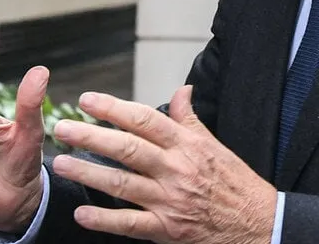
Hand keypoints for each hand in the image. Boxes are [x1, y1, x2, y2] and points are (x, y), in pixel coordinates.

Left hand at [50, 86, 276, 243]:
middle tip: (63, 128)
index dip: (114, 109)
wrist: (258, 224)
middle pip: (126, 148)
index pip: (145, 120)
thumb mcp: (216, 145)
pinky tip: (81, 213)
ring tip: (61, 164)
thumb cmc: (236, 184)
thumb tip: (182, 90)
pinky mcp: (167, 229)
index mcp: (187, 145)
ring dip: (87, 173)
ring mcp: (170, 200)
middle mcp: (176, 169)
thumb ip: (190, 119)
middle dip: (90, 137)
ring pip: (121, 183)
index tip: (88, 100)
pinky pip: (129, 223)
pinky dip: (104, 219)